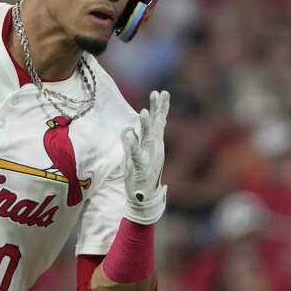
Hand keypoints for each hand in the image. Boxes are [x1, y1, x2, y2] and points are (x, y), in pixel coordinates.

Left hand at [120, 90, 169, 224]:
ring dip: (145, 125)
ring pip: (147, 137)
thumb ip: (133, 141)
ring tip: (143, 112)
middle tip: (158, 93)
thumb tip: (128, 129)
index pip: (158, 121)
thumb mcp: (136, 155)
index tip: (162, 93)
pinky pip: (136, 154)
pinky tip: (130, 134)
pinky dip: (132, 144)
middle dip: (157, 108)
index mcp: (154, 143)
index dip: (160, 107)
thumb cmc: (140, 175)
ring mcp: (148, 157)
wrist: (144, 197)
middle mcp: (154, 148)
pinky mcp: (141, 167)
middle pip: (156, 124)